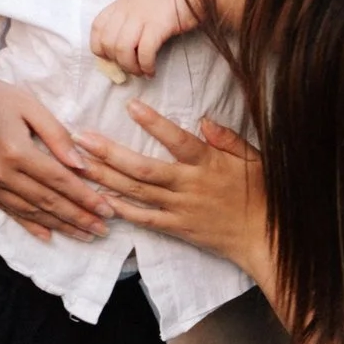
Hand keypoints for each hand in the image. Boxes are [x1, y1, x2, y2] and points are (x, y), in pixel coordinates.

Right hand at [0, 81, 112, 241]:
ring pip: (31, 212)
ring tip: (85, 235)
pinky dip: (30, 226)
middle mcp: (1, 173)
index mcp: (16, 151)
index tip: (108, 210)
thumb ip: (56, 135)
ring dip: (61, 226)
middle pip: (48, 201)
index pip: (59, 181)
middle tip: (103, 230)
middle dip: (79, 217)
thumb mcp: (29, 106)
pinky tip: (49, 236)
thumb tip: (80, 166)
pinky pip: (9, 211)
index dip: (86, 197)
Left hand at [74, 102, 270, 279]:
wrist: (264, 237)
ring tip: (79, 164)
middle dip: (109, 153)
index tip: (130, 106)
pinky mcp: (177, 228)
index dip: (154, 124)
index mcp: (208, 164)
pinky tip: (100, 200)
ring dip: (105, 178)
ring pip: (137, 192)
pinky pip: (145, 219)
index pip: (177, 140)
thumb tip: (203, 119)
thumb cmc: (260, 193)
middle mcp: (190, 185)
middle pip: (143, 168)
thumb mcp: (253, 158)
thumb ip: (227, 138)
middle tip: (80, 138)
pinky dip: (122, 210)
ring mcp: (181, 209)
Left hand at [90, 0, 198, 78]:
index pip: (97, 26)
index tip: (111, 57)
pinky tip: (152, 70)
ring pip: (122, 49)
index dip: (99, 46)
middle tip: (130, 67)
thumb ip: (129, 15)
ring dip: (130, 66)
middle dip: (116, 61)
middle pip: (108, 41)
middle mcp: (128, 8)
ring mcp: (142, 16)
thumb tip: (121, 44)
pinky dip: (146, 65)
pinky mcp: (159, 25)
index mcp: (122, 2)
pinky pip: (144, 52)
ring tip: (141, 71)